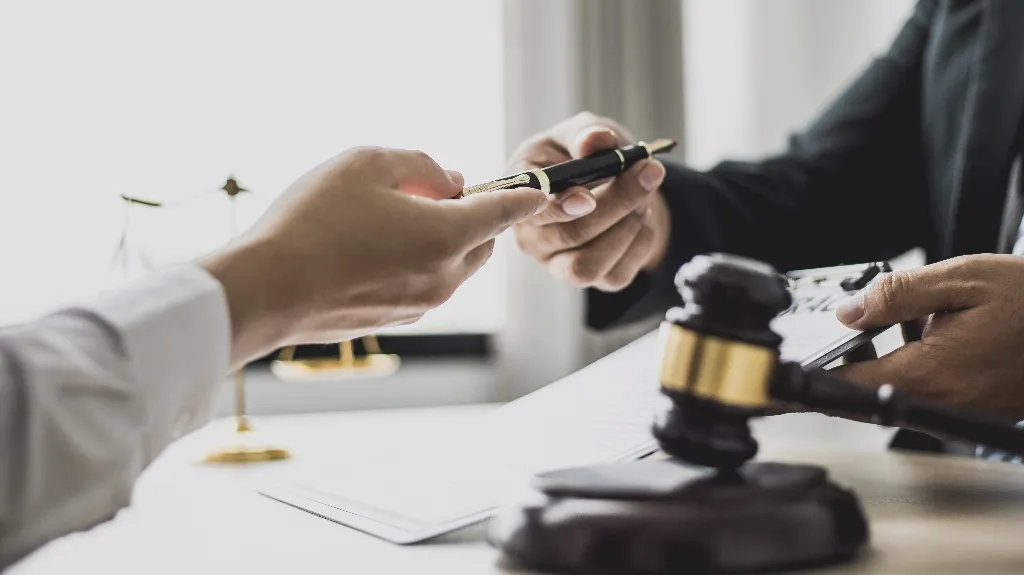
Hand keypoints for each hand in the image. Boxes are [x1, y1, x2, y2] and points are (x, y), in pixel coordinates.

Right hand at [201, 147, 546, 366]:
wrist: (267, 290)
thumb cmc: (313, 221)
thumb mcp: (365, 163)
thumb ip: (420, 164)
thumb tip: (448, 180)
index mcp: (447, 236)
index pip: (504, 211)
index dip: (525, 195)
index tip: (543, 190)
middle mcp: (443, 276)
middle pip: (482, 242)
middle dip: (475, 215)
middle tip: (433, 191)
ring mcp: (421, 304)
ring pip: (454, 265)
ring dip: (444, 239)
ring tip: (396, 217)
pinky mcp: (397, 319)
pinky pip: (426, 284)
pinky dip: (421, 262)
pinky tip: (376, 247)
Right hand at [509, 112, 670, 290]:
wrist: (608, 180)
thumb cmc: (582, 155)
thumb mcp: (582, 132)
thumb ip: (585, 133)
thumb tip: (596, 139)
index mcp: (521, 192)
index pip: (529, 209)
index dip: (559, 207)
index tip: (589, 196)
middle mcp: (530, 234)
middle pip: (569, 235)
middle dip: (617, 203)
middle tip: (649, 173)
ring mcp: (554, 261)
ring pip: (587, 267)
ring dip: (627, 229)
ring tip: (642, 200)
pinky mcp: (584, 277)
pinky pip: (614, 276)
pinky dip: (638, 245)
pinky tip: (640, 221)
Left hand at [835, 254, 1023, 421]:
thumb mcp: (962, 279)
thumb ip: (897, 295)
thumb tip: (849, 313)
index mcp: (932, 375)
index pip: (852, 387)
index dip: (821, 376)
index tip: (802, 366)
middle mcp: (945, 405)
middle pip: (871, 393)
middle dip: (854, 360)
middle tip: (851, 327)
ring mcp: (963, 413)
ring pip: (898, 394)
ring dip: (885, 362)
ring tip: (893, 322)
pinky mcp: (977, 412)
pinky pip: (927, 395)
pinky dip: (913, 368)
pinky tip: (924, 334)